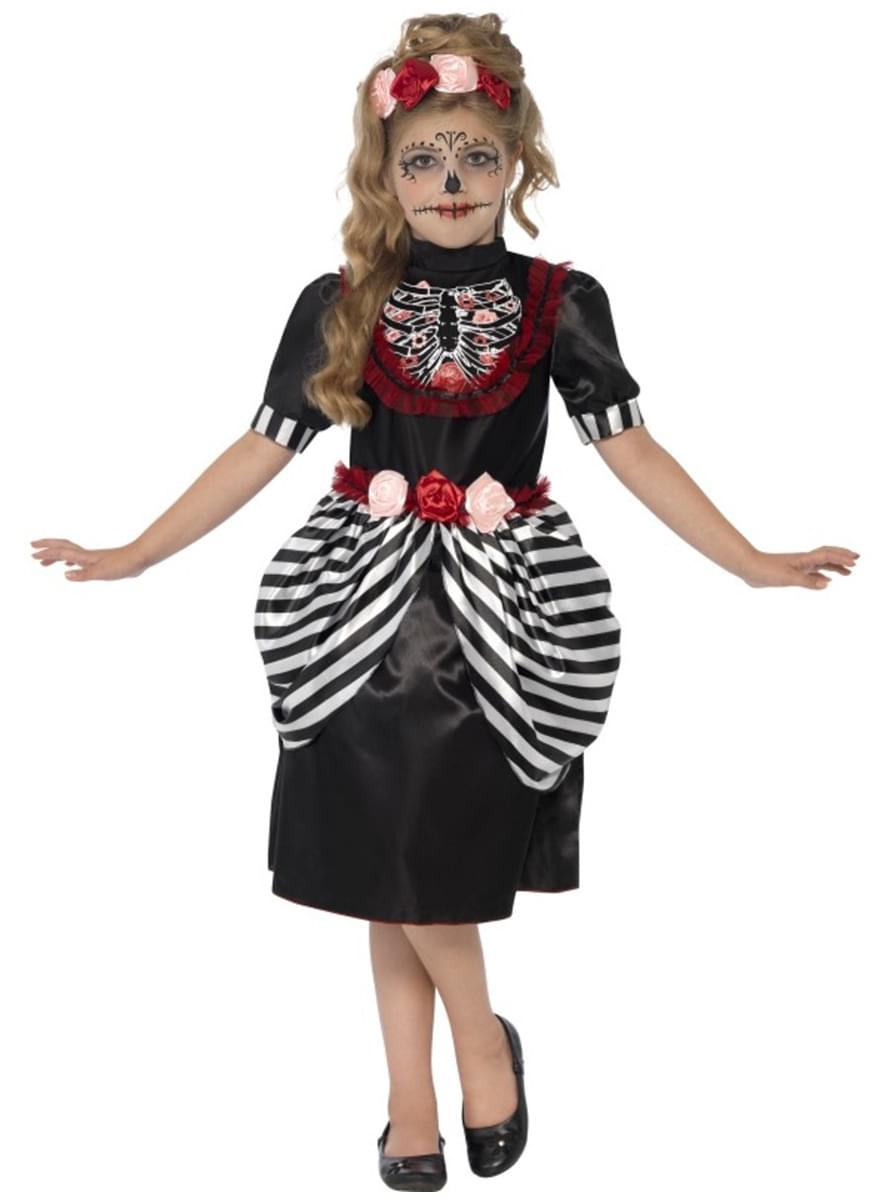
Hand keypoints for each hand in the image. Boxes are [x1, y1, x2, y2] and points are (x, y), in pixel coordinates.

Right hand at [29, 539, 146, 581]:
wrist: (139, 558)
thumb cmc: (122, 565)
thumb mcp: (102, 573)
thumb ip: (83, 574)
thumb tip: (64, 575)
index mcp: (85, 557)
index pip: (61, 553)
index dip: (46, 554)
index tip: (32, 554)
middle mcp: (86, 555)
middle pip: (62, 547)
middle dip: (47, 547)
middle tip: (32, 547)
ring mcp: (92, 557)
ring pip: (68, 554)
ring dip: (55, 556)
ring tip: (44, 564)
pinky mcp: (99, 561)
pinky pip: (78, 559)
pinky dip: (68, 561)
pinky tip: (68, 567)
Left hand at [741, 546, 859, 589]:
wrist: (748, 568)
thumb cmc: (765, 570)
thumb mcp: (787, 577)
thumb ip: (807, 581)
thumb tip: (827, 583)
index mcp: (804, 559)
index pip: (827, 555)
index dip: (842, 558)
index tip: (854, 562)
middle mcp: (803, 560)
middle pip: (828, 556)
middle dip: (842, 557)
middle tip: (857, 560)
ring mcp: (798, 566)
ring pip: (821, 564)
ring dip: (835, 567)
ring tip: (848, 573)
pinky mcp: (791, 572)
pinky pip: (812, 573)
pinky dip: (822, 575)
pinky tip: (825, 581)